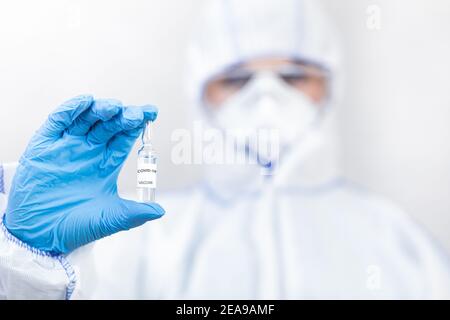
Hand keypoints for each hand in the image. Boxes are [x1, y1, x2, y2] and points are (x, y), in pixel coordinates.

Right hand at [3, 95, 164, 253]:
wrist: (40, 236)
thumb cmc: (76, 227)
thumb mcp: (111, 219)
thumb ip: (135, 213)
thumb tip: (161, 210)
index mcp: (106, 164)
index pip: (125, 138)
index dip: (137, 125)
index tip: (151, 113)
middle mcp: (89, 152)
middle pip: (109, 126)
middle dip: (123, 117)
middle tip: (135, 114)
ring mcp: (68, 146)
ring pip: (87, 119)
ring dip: (100, 110)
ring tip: (114, 108)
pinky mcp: (45, 145)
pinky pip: (58, 121)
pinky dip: (71, 110)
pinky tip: (85, 102)